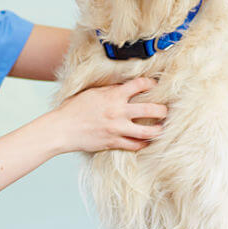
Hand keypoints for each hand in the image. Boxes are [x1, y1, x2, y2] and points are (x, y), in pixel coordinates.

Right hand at [49, 77, 166, 153]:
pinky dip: (143, 143)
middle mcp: (118, 112)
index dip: (150, 83)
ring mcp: (117, 129)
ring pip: (147, 131)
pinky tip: (146, 141)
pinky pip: (135, 145)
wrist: (62, 129)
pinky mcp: (113, 142)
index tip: (154, 84)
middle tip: (165, 110)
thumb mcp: (92, 93)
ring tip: (161, 128)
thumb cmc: (73, 109)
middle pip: (151, 110)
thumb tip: (125, 87)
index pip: (139, 85)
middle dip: (162, 110)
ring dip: (158, 130)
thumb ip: (110, 90)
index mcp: (113, 96)